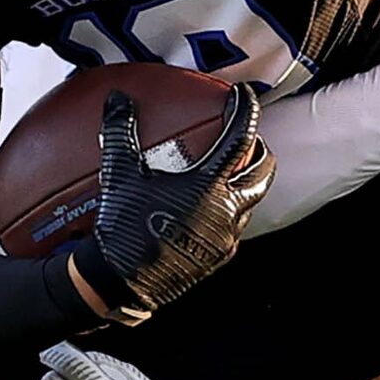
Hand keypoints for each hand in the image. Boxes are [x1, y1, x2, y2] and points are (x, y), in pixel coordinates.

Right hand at [71, 84, 273, 323]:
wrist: (122, 281)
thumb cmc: (123, 228)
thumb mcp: (119, 175)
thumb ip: (120, 133)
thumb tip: (117, 100)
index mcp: (207, 186)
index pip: (239, 138)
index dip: (245, 112)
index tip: (244, 97)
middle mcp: (225, 210)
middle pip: (262, 173)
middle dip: (261, 153)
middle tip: (249, 141)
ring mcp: (225, 236)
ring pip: (251, 203)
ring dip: (247, 184)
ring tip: (232, 174)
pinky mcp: (217, 257)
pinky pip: (234, 229)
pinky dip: (230, 213)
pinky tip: (212, 210)